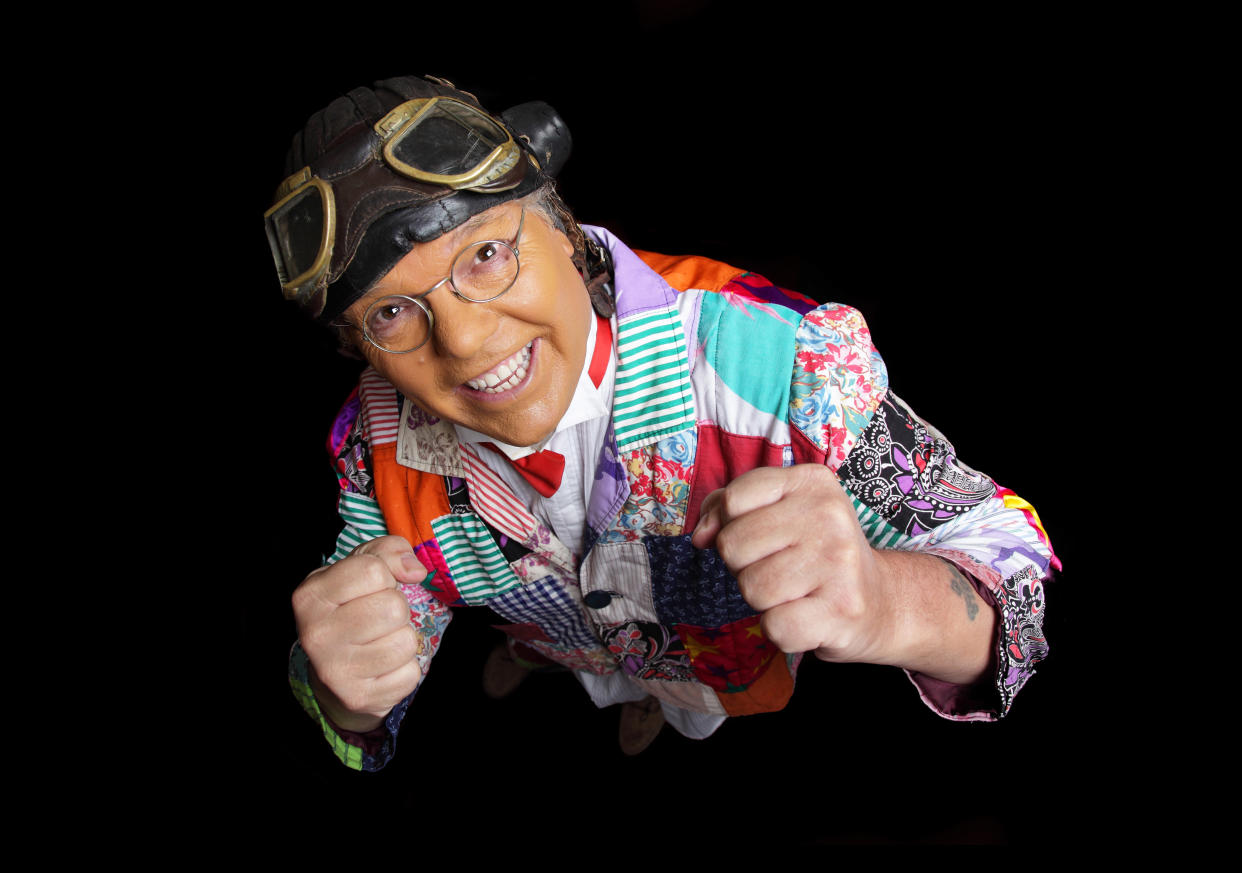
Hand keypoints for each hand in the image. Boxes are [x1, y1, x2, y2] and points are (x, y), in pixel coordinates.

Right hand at [292, 536, 428, 731]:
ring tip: (380, 641)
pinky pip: (410, 673)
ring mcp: (335, 671)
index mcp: (311, 596)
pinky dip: (405, 667)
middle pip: (393, 607)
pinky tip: (383, 666)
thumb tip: (415, 570)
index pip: (373, 570)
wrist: (334, 672)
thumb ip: (389, 552)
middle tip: (379, 618)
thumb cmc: (351, 608)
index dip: (385, 576)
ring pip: (405, 641)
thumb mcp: (361, 568)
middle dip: (397, 609)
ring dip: (402, 638)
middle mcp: (316, 634)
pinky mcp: (359, 697)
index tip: (372, 589)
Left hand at [690, 465, 896, 665]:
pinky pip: (774, 627)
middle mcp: (829, 514)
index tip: (760, 538)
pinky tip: (806, 617)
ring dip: (762, 600)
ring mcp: (839, 561)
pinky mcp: (842, 609)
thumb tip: (700, 535)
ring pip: (750, 588)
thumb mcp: (777, 513)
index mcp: (811, 481)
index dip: (730, 525)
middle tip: (780, 568)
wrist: (880, 601)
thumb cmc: (814, 554)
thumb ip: (727, 509)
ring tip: (794, 592)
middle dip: (744, 566)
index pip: (733, 499)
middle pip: (733, 545)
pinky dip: (780, 630)